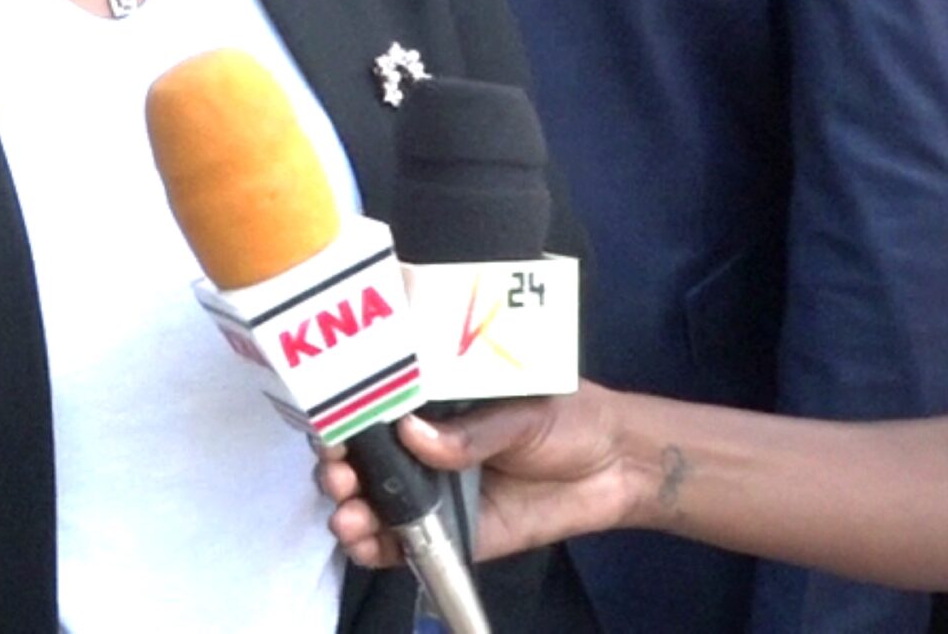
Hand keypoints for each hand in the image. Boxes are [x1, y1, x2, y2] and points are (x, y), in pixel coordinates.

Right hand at [317, 386, 639, 565]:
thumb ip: (471, 428)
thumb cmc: (569, 416)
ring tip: (349, 513)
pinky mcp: (447, 534)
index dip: (342, 412)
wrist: (617, 467)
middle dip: (336, 464)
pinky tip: (363, 543)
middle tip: (338, 470)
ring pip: (369, 502)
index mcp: (431, 399)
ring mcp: (430, 492)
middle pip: (359, 456)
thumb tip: (413, 434)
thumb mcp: (522, 408)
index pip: (371, 404)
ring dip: (346, 508)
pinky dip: (373, 548)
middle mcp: (420, 445)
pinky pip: (400, 545)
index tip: (331, 423)